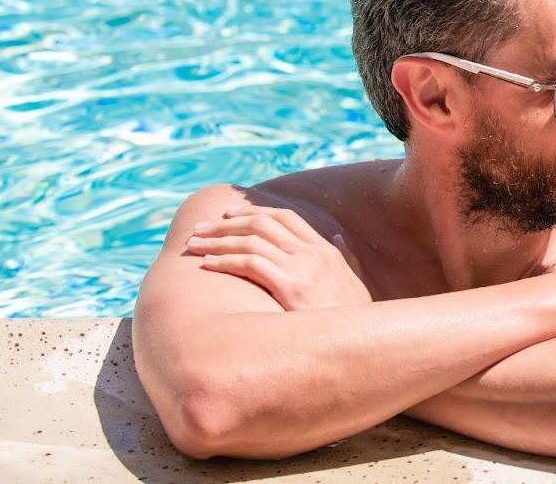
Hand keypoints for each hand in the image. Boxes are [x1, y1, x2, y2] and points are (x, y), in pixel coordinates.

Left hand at [186, 205, 372, 310]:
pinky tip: (207, 266)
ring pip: (251, 240)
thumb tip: (336, 236)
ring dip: (216, 241)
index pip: (285, 217)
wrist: (362, 343)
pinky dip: (225, 261)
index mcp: (326, 250)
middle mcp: (313, 253)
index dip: (253, 211)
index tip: (228, 215)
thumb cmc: (355, 318)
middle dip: (225, 223)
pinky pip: (250, 264)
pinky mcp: (291, 288)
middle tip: (200, 229)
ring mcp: (303, 269)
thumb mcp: (353, 281)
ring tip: (193, 246)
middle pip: (262, 223)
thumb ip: (345, 257)